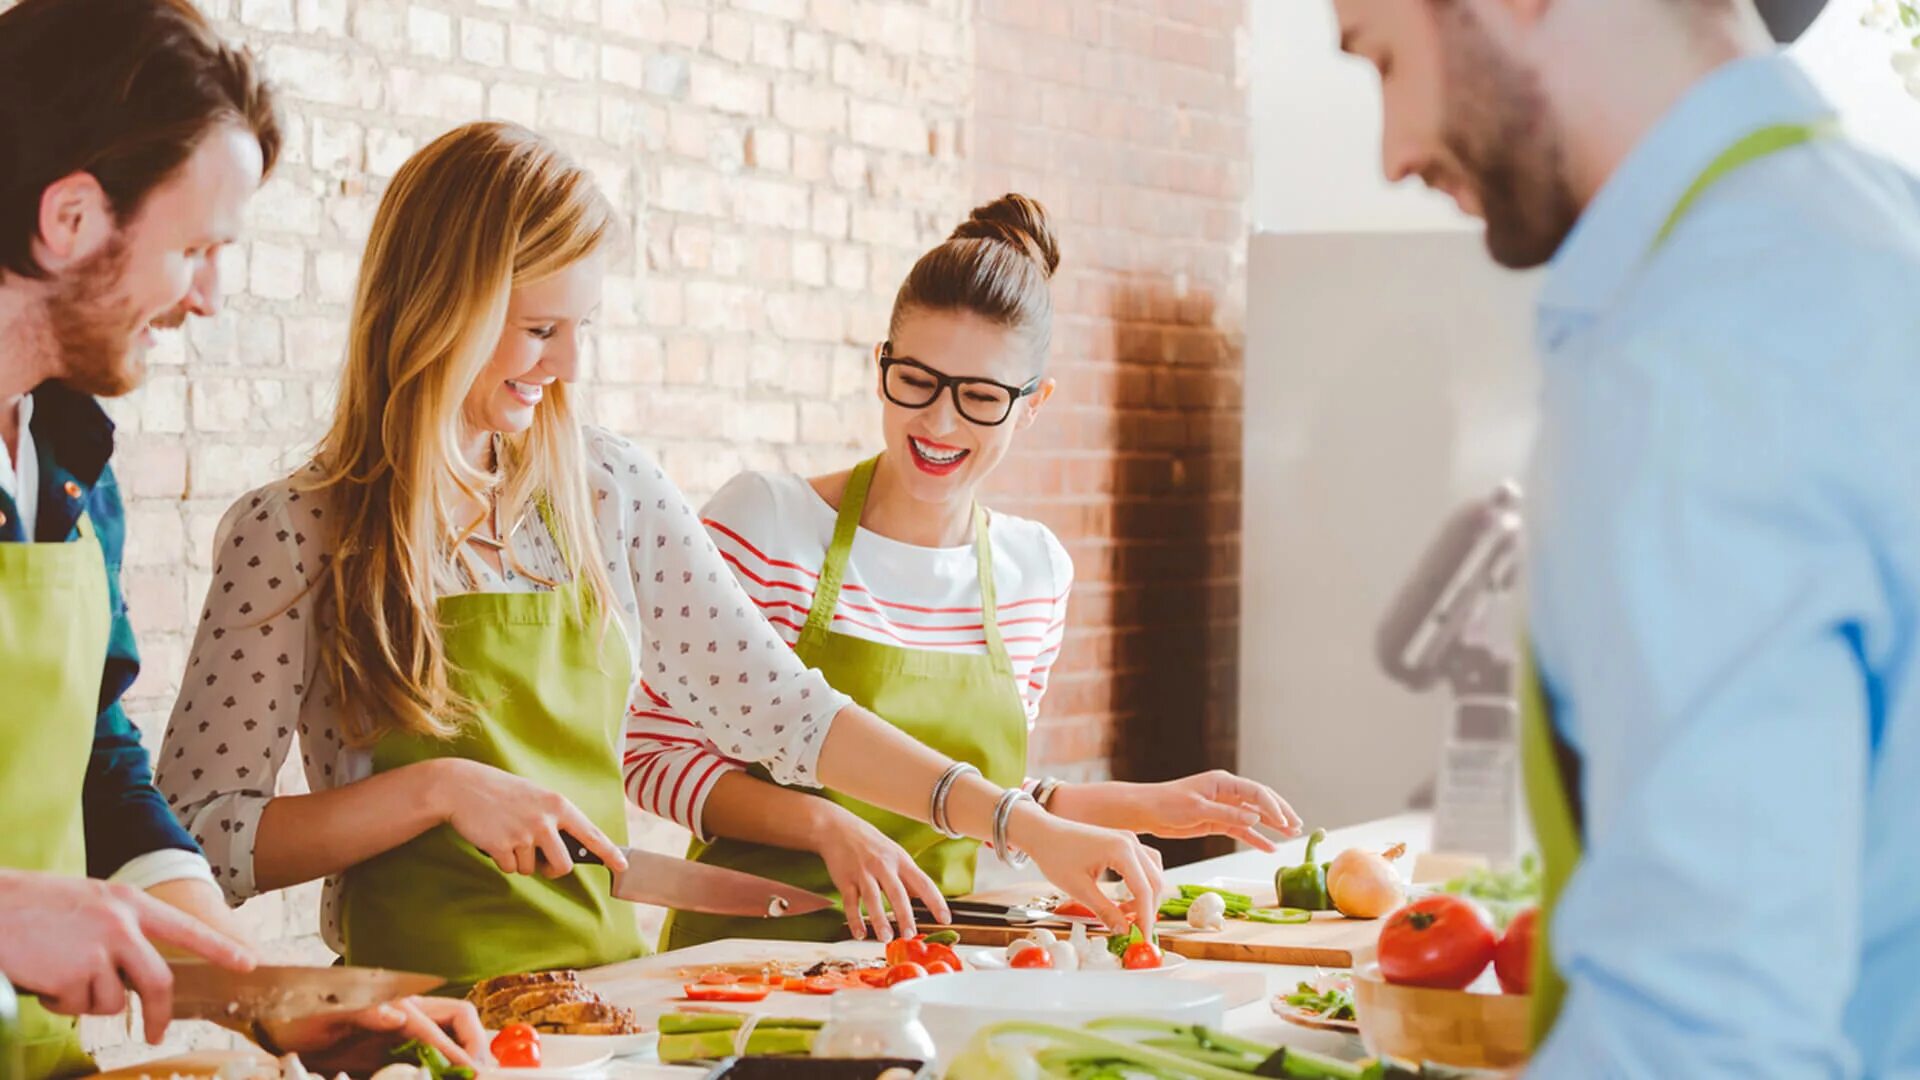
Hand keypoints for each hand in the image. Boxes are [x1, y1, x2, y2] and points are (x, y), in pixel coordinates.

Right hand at [0, 870, 254, 1044]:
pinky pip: (76, 1007)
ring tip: (58, 973)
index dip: (218, 947)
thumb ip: (119, 929)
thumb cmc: (33, 906)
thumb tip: (136, 972)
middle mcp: (121, 924)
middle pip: (158, 982)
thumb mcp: (88, 903)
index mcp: (128, 902)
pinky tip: (41, 978)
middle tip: (158, 1034)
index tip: (247, 962)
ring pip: (112, 1001)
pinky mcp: (72, 976)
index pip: (185, 927)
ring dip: (86, 1000)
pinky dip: (59, 1003)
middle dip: (160, 1014)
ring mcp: (98, 950)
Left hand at [259, 997, 484, 1075]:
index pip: (443, 1026)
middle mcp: (404, 1014)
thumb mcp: (324, 1014)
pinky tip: (441, 1078)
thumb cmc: (296, 1014)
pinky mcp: (389, 1047)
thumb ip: (363, 1011)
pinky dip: (441, 1066)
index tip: (476, 1073)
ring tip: (468, 1079)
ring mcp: (399, 1031)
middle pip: (459, 1021)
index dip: (462, 1051)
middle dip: (475, 1045)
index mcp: (395, 1004)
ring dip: (463, 1056)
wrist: (274, 1019)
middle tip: (481, 1076)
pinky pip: (427, 1054)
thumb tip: (399, 1016)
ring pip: (448, 1037)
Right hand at [429, 759, 627, 877]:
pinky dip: (502, 860)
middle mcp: (545, 820)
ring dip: (520, 861)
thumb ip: (553, 818)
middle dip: (552, 870)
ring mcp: (524, 834)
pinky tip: (494, 839)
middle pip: (563, 865)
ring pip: (531, 869)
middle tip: (541, 862)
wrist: (462, 786)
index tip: (623, 865)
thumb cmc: (501, 792)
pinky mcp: (502, 846)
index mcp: (558, 805)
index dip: (610, 852)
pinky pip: (509, 868)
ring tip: (507, 835)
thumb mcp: (535, 796)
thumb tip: (566, 848)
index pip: (591, 833)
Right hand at [813, 805, 949, 942]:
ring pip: (873, 898)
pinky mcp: (845, 879)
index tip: (946, 919)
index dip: (936, 901)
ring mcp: (863, 872)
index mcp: (900, 860)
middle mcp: (883, 866)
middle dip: (905, 915)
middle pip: (897, 892)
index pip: (923, 883)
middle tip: (910, 934)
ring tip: (886, 937)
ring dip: (879, 919)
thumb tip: (922, 896)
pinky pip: (850, 902)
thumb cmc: (870, 843)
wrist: (837, 828)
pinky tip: (860, 933)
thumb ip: (906, 876)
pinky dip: (855, 919)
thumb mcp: (894, 854)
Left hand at [1009, 810, 1167, 933]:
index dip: (1147, 917)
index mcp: (1121, 850)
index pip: (1145, 890)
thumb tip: (1123, 930)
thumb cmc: (1055, 854)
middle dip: (1148, 909)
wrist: (1042, 833)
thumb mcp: (1079, 889)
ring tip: (1127, 914)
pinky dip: (1141, 883)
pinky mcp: (1123, 842)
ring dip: (1146, 896)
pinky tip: (1126, 897)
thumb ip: (1105, 910)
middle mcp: (1130, 842)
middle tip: (1137, 930)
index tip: (1144, 937)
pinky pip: (1144, 865)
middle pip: (1155, 882)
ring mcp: (1128, 840)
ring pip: (1153, 873)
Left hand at [1118, 771, 1302, 850]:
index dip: (1272, 806)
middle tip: (1298, 825)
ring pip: (1254, 817)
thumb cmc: (1168, 804)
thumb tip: (1255, 818)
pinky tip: (1270, 848)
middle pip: (1261, 802)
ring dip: (1272, 826)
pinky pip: (1241, 831)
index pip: (1256, 792)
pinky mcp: (1217, 822)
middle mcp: (1227, 793)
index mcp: (1223, 782)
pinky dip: (1256, 839)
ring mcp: (1223, 808)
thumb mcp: (1197, 810)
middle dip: (1280, 813)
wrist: (1147, 812)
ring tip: (1292, 836)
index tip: (1284, 822)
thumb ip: (1227, 814)